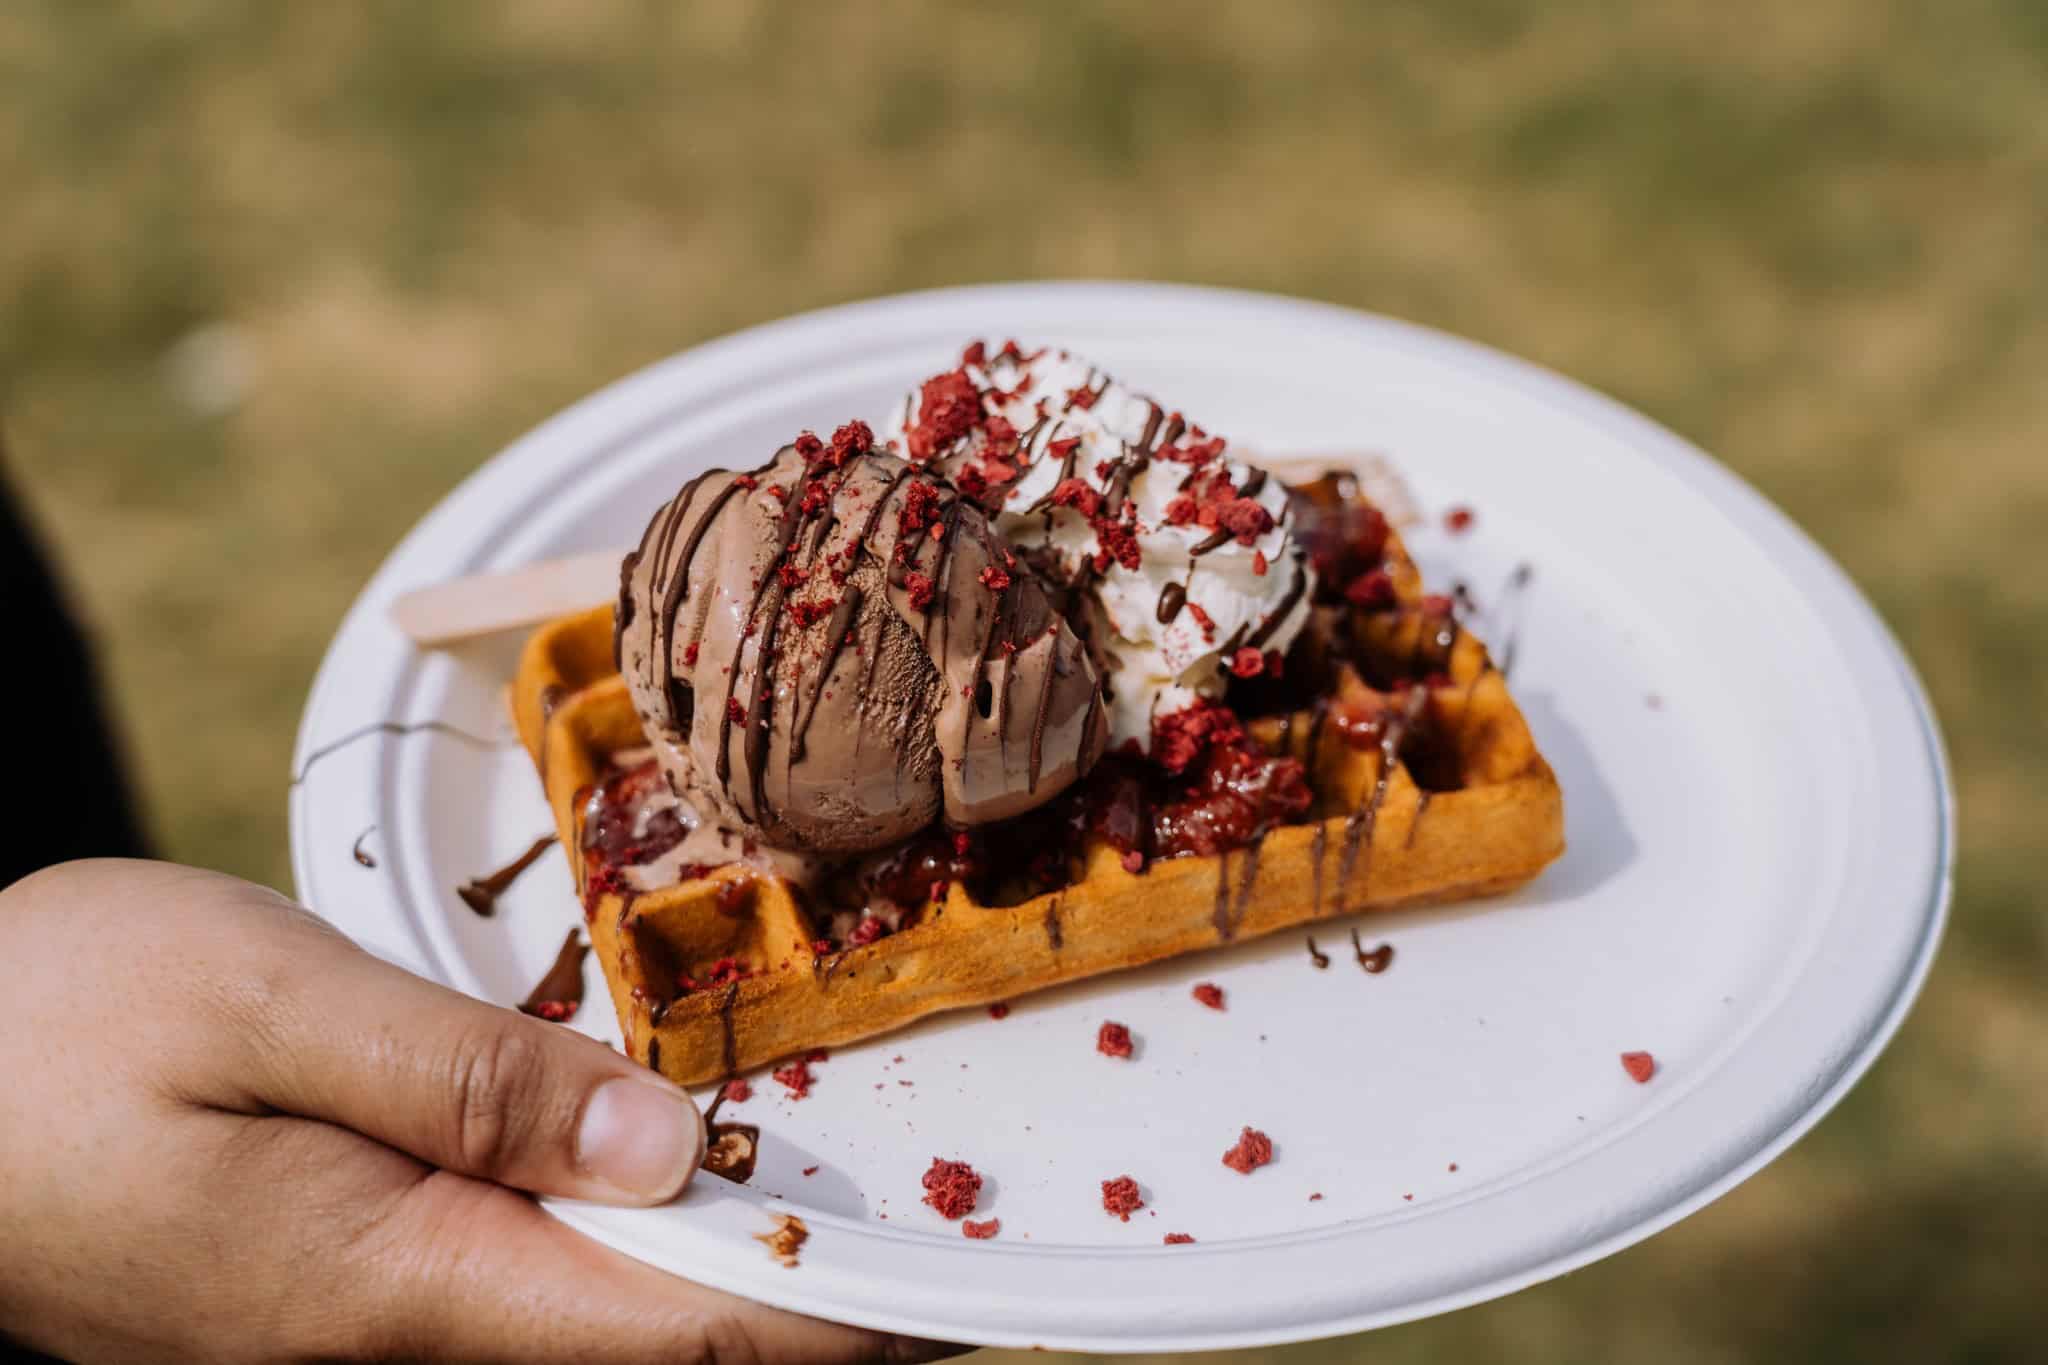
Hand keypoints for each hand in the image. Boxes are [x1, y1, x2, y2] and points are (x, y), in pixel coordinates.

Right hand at [0, 860, 953, 1362]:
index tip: (958, 1287)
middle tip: (936, 1223)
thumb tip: (664, 1142)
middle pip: (650, 1336)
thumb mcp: (264, 1002)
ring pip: (588, 1316)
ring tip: (837, 1192)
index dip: (837, 1314)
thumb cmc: (49, 1022)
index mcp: (399, 1275)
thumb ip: (472, 1080)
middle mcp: (396, 1335)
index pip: (677, 1326)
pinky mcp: (335, 1294)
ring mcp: (361, 1331)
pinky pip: (516, 1282)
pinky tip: (657, 1171)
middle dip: (799, 1290)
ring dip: (713, 1254)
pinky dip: (617, 1236)